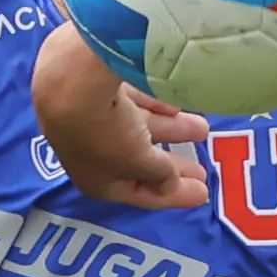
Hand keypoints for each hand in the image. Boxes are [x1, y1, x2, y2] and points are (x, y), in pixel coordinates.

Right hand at [32, 24, 208, 210]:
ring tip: (201, 129)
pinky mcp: (98, 85)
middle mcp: (91, 150)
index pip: (138, 192)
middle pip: (140, 160)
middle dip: (172, 165)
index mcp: (95, 179)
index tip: (202, 192)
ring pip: (139, 127)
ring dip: (171, 131)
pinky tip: (178, 104)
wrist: (73, 80)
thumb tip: (169, 184)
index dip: (171, 195)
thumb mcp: (139, 161)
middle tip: (203, 170)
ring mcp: (93, 116)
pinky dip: (156, 105)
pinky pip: (134, 100)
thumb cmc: (106, 132)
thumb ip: (159, 174)